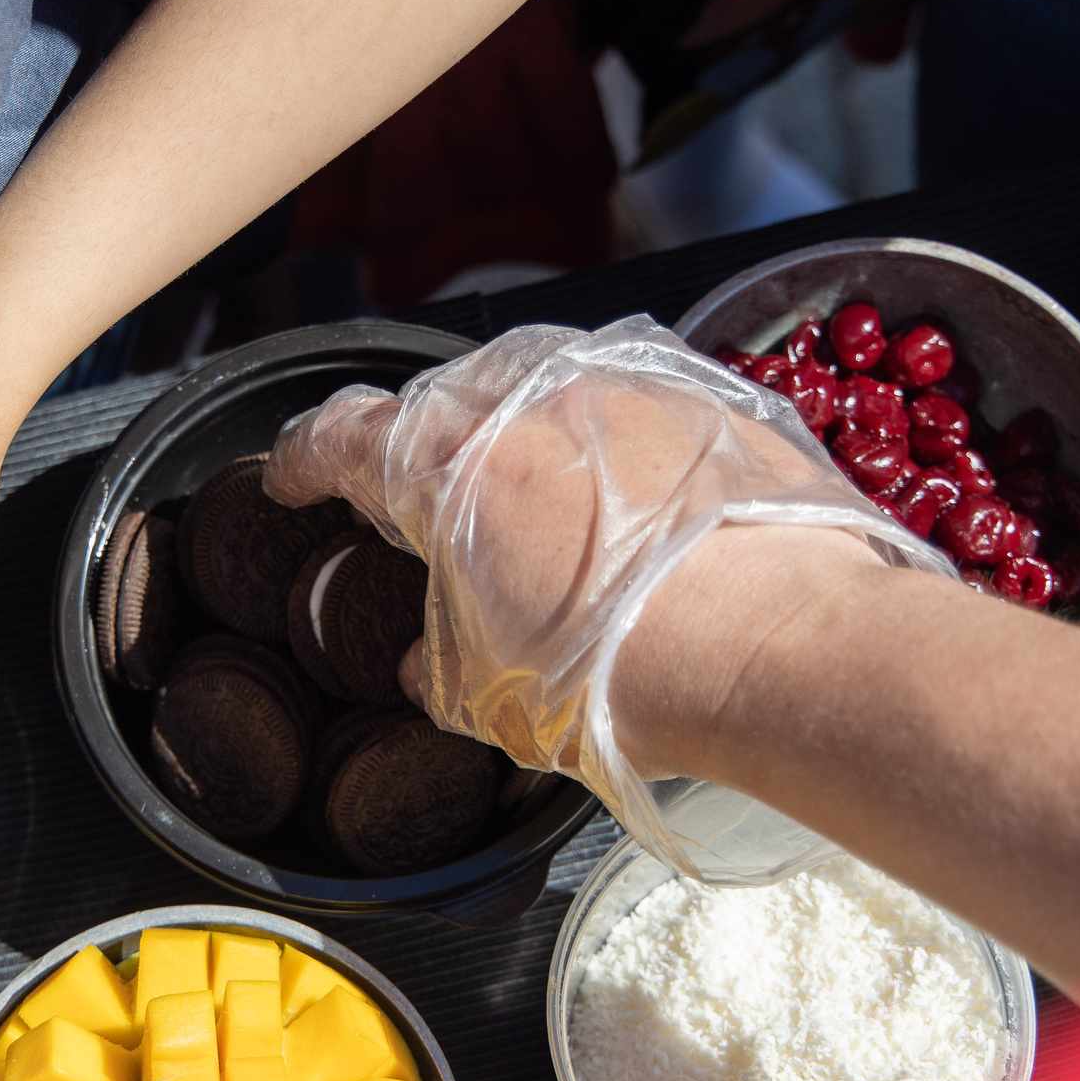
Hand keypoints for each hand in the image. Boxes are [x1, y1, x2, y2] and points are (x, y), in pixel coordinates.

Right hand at [266, 318, 908, 794]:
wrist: (785, 645)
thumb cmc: (628, 677)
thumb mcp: (492, 698)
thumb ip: (440, 662)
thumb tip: (431, 665)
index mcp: (442, 467)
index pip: (337, 437)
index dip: (302, 459)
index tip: (293, 477)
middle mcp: (523, 398)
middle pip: (437, 404)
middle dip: (419, 451)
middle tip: (426, 507)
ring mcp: (619, 382)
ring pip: (535, 385)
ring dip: (519, 434)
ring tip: (537, 502)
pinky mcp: (703, 390)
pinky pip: (628, 399)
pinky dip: (610, 441)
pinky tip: (632, 502)